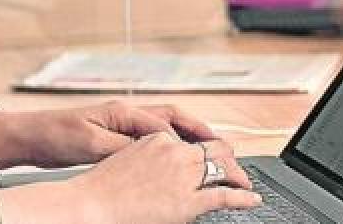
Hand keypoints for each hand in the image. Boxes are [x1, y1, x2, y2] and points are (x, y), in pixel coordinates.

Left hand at [0, 100, 218, 169]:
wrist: (29, 137)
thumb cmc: (55, 137)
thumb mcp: (91, 144)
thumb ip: (124, 147)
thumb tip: (155, 150)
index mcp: (122, 112)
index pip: (165, 121)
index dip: (190, 136)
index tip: (209, 150)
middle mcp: (124, 113)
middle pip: (171, 117)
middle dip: (197, 130)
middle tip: (221, 145)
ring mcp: (119, 124)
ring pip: (162, 127)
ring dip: (185, 137)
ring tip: (206, 152)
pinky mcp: (112, 136)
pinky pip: (148, 138)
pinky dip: (166, 146)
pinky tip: (174, 160)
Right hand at [68, 134, 259, 223]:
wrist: (92, 204)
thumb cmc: (101, 188)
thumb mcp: (126, 160)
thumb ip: (147, 158)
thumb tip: (157, 167)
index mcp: (158, 139)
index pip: (191, 140)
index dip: (205, 148)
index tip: (210, 154)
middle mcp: (175, 152)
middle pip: (214, 148)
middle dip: (228, 157)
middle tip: (234, 168)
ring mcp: (184, 175)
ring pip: (223, 167)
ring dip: (237, 174)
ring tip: (244, 182)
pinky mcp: (189, 199)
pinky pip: (225, 195)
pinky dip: (243, 196)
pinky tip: (251, 198)